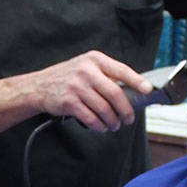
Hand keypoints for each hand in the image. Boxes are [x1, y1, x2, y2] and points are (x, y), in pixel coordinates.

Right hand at [26, 51, 149, 130]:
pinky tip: (101, 127)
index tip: (147, 90)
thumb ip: (105, 75)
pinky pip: (91, 118)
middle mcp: (86, 71)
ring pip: (104, 108)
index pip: (121, 70)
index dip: (137, 81)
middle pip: (115, 93)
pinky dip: (99, 126)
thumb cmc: (67, 78)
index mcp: (94, 60)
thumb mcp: (86, 67)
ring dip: (112, 121)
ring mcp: (76, 86)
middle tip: (129, 118)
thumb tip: (132, 91)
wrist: (39, 86)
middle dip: (125, 110)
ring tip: (114, 125)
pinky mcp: (69, 102)